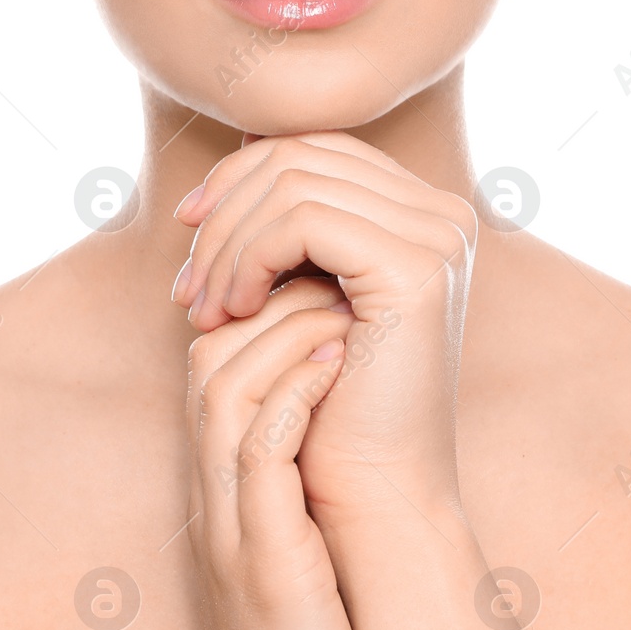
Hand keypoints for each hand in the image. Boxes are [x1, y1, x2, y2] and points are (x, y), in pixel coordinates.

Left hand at [173, 131, 476, 520]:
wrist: (373, 493)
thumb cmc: (330, 401)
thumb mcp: (302, 289)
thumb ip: (286, 218)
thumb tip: (242, 136)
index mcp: (426, 210)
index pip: (317, 147)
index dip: (242, 174)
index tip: (188, 227)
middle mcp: (444, 212)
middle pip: (300, 154)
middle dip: (224, 209)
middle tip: (186, 282)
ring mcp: (438, 235)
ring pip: (291, 183)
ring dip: (226, 243)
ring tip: (204, 308)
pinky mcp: (416, 267)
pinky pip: (301, 220)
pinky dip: (247, 258)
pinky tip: (234, 310)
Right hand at [183, 274, 363, 629]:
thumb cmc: (321, 616)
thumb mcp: (303, 514)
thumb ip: (306, 441)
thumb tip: (341, 360)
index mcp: (224, 477)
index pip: (215, 357)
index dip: (261, 300)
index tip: (325, 273)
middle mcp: (214, 492)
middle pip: (207, 359)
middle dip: (267, 300)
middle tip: (336, 272)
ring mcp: (229, 523)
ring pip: (223, 391)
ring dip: (284, 334)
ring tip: (344, 305)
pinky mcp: (260, 558)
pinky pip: (257, 452)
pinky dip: (293, 394)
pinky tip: (338, 362)